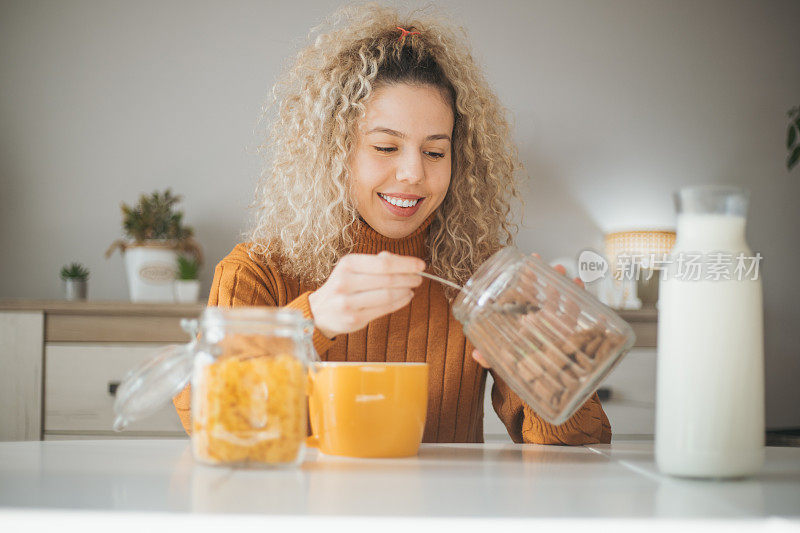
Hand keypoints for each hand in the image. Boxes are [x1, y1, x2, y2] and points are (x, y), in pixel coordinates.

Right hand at [308, 251, 424, 338]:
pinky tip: (406, 297)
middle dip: (408, 278)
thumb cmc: (343, 286)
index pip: (383, 263)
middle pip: (387, 279)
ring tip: (412, 288)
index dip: (406, 264)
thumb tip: (401, 260)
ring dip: (406, 291)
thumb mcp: (353, 268)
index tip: (420, 265)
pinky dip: (400, 302)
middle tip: (419, 278)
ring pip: (387, 295)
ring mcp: (349, 302)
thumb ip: (376, 263)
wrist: (319, 311)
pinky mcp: (354, 318)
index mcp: (347, 264)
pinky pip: (384, 309)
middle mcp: (346, 282)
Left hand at [471, 252, 582, 368]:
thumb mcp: (503, 363)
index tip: (530, 262)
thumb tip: (476, 354)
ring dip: (566, 289)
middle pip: (545, 295)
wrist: (541, 387)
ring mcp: (555, 327)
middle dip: (550, 278)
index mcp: (521, 322)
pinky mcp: (570, 336)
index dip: (526, 279)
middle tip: (556, 267)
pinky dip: (580, 307)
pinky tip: (583, 295)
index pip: (523, 295)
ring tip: (570, 278)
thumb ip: (490, 358)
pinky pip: (576, 319)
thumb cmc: (520, 370)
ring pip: (561, 303)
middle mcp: (538, 321)